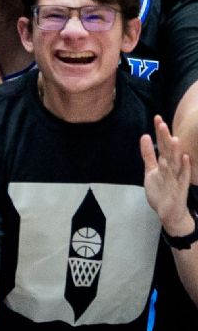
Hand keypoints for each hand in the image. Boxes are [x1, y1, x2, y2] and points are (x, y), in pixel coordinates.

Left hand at [143, 115, 195, 237]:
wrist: (169, 213)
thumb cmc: (161, 191)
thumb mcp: (151, 171)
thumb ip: (148, 155)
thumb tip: (144, 136)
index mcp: (165, 164)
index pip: (162, 145)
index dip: (159, 133)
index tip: (157, 118)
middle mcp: (172, 168)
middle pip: (168, 150)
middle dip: (165, 137)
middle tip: (161, 122)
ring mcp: (177, 178)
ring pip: (175, 162)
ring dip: (175, 151)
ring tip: (174, 138)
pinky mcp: (180, 189)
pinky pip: (183, 178)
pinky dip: (185, 168)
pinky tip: (186, 159)